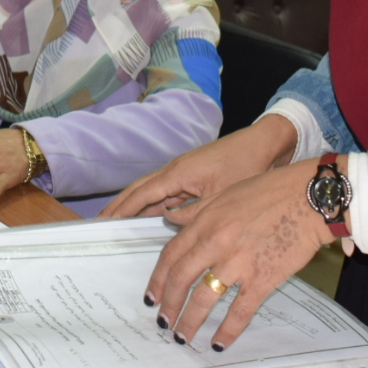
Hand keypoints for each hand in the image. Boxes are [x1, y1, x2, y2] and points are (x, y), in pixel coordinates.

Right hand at [99, 115, 298, 217]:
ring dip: (133, 205)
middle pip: (139, 190)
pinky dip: (153, 203)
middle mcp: (176, 170)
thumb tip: (168, 221)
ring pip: (151, 191)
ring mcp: (184, 172)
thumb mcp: (221, 195)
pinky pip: (166, 192)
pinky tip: (149, 216)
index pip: (141, 194)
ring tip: (116, 222)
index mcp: (178, 172)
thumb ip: (193, 211)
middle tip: (99, 224)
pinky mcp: (194, 176)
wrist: (268, 143)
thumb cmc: (248, 165)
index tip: (102, 222)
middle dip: (119, 206)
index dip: (121, 209)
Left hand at [144, 161, 334, 348]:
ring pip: (204, 298)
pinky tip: (218, 343)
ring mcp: (238, 262)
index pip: (170, 255)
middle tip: (164, 321)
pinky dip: (227, 330)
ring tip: (183, 336)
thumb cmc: (271, 191)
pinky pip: (239, 311)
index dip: (158, 279)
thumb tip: (171, 218)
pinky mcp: (262, 278)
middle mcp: (216, 242)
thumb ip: (196, 210)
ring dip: (189, 321)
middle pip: (181, 279)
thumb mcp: (225, 193)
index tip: (152, 296)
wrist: (309, 198)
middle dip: (169, 305)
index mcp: (205, 221)